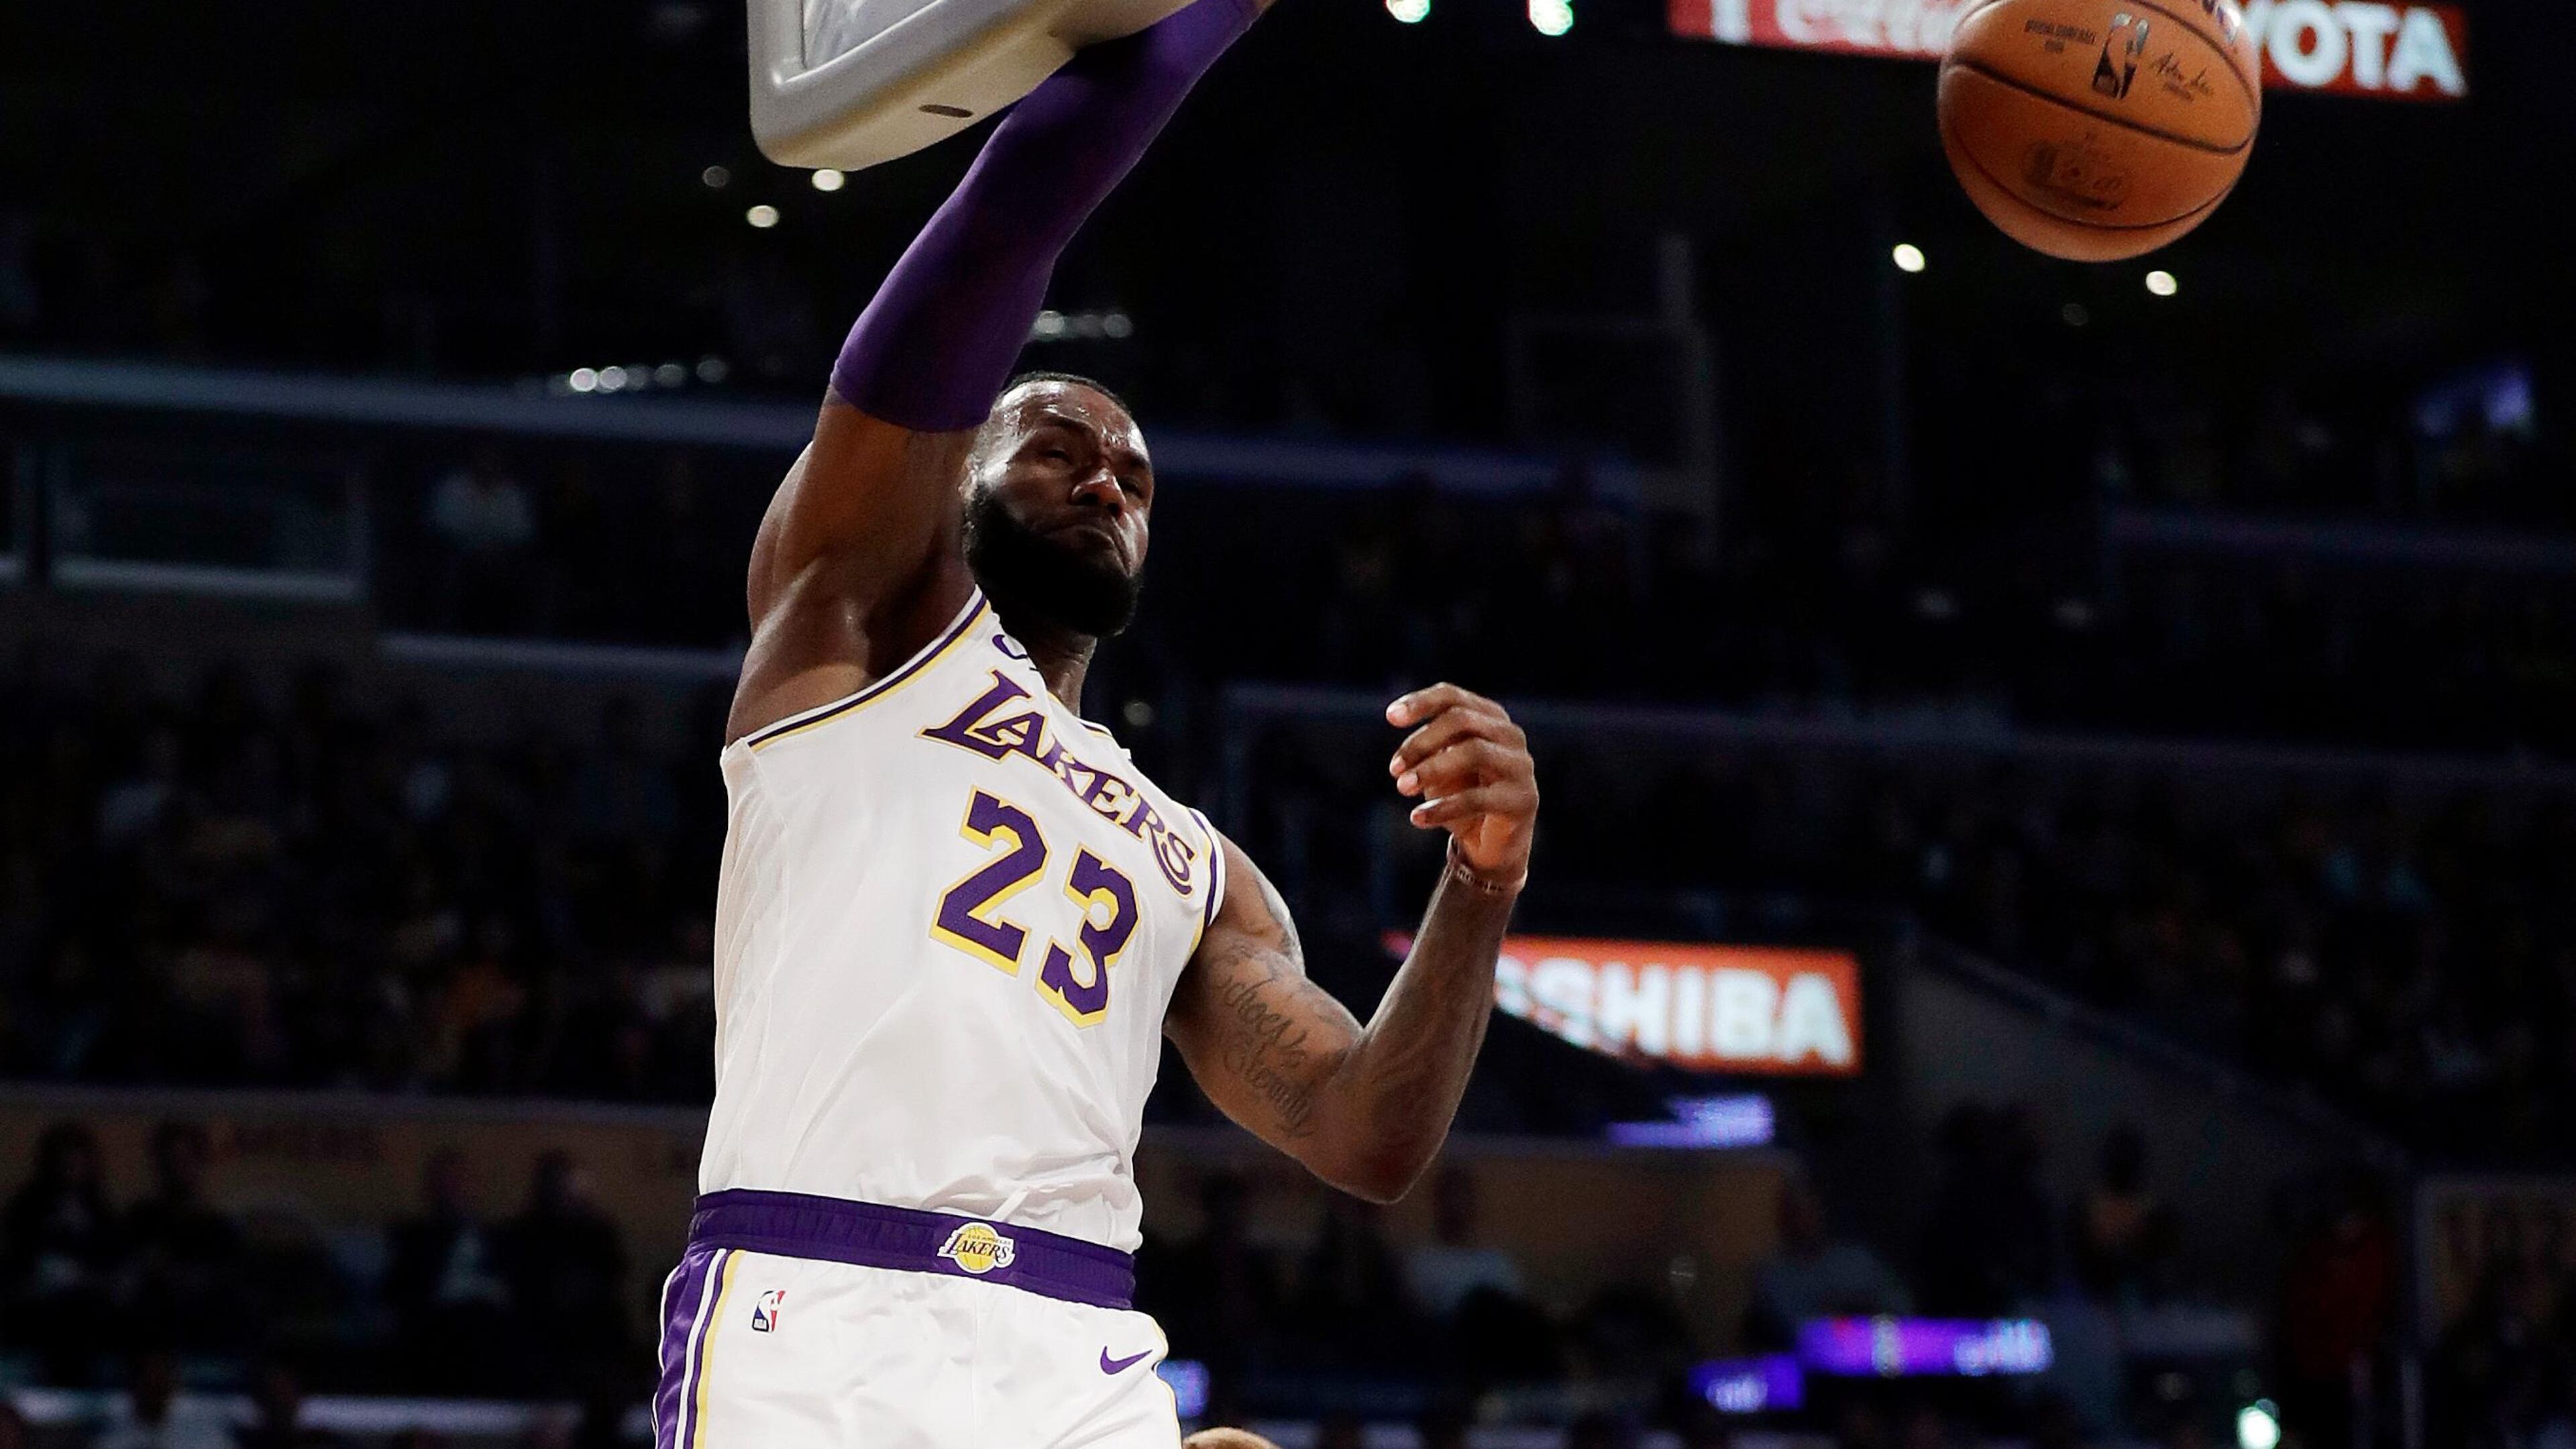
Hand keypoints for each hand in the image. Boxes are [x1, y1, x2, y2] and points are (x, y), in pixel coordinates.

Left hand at [1386, 683, 1537, 886]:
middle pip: (1462, 720)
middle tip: (1394, 769)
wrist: (1492, 843)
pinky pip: (1478, 799)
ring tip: (1402, 788)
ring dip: (1431, 770)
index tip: (1390, 717)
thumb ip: (1427, 751)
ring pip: (1474, 752)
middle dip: (1421, 742)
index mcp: (1488, 717)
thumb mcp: (1439, 767)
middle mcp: (1509, 734)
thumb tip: (1406, 757)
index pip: (1452, 697)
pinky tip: (1417, 818)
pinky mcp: (1523, 799)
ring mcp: (1520, 766)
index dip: (1421, 702)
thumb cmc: (1462, 795)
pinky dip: (1442, 807)